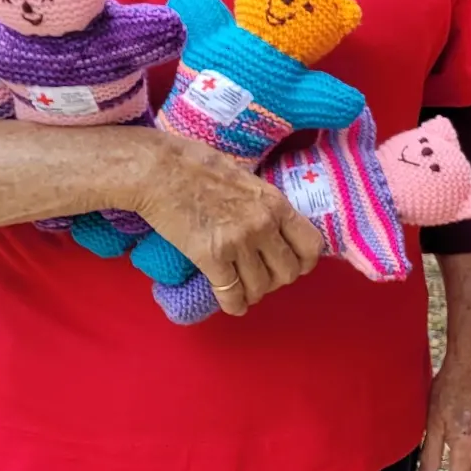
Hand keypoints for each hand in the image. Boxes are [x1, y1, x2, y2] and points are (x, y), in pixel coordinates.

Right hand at [132, 133, 323, 314]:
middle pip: (288, 272)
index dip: (304, 262)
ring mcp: (238, 242)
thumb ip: (264, 203)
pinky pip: (231, 293)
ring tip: (245, 290)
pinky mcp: (210, 257)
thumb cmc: (198, 166)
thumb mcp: (247, 179)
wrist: (159, 170)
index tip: (294, 264)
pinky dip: (233, 304)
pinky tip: (231, 304)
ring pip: (260, 287)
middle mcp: (263, 225)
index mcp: (276, 204)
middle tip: (263, 277)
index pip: (312, 246)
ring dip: (254, 293)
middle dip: (277, 280)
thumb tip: (276, 222)